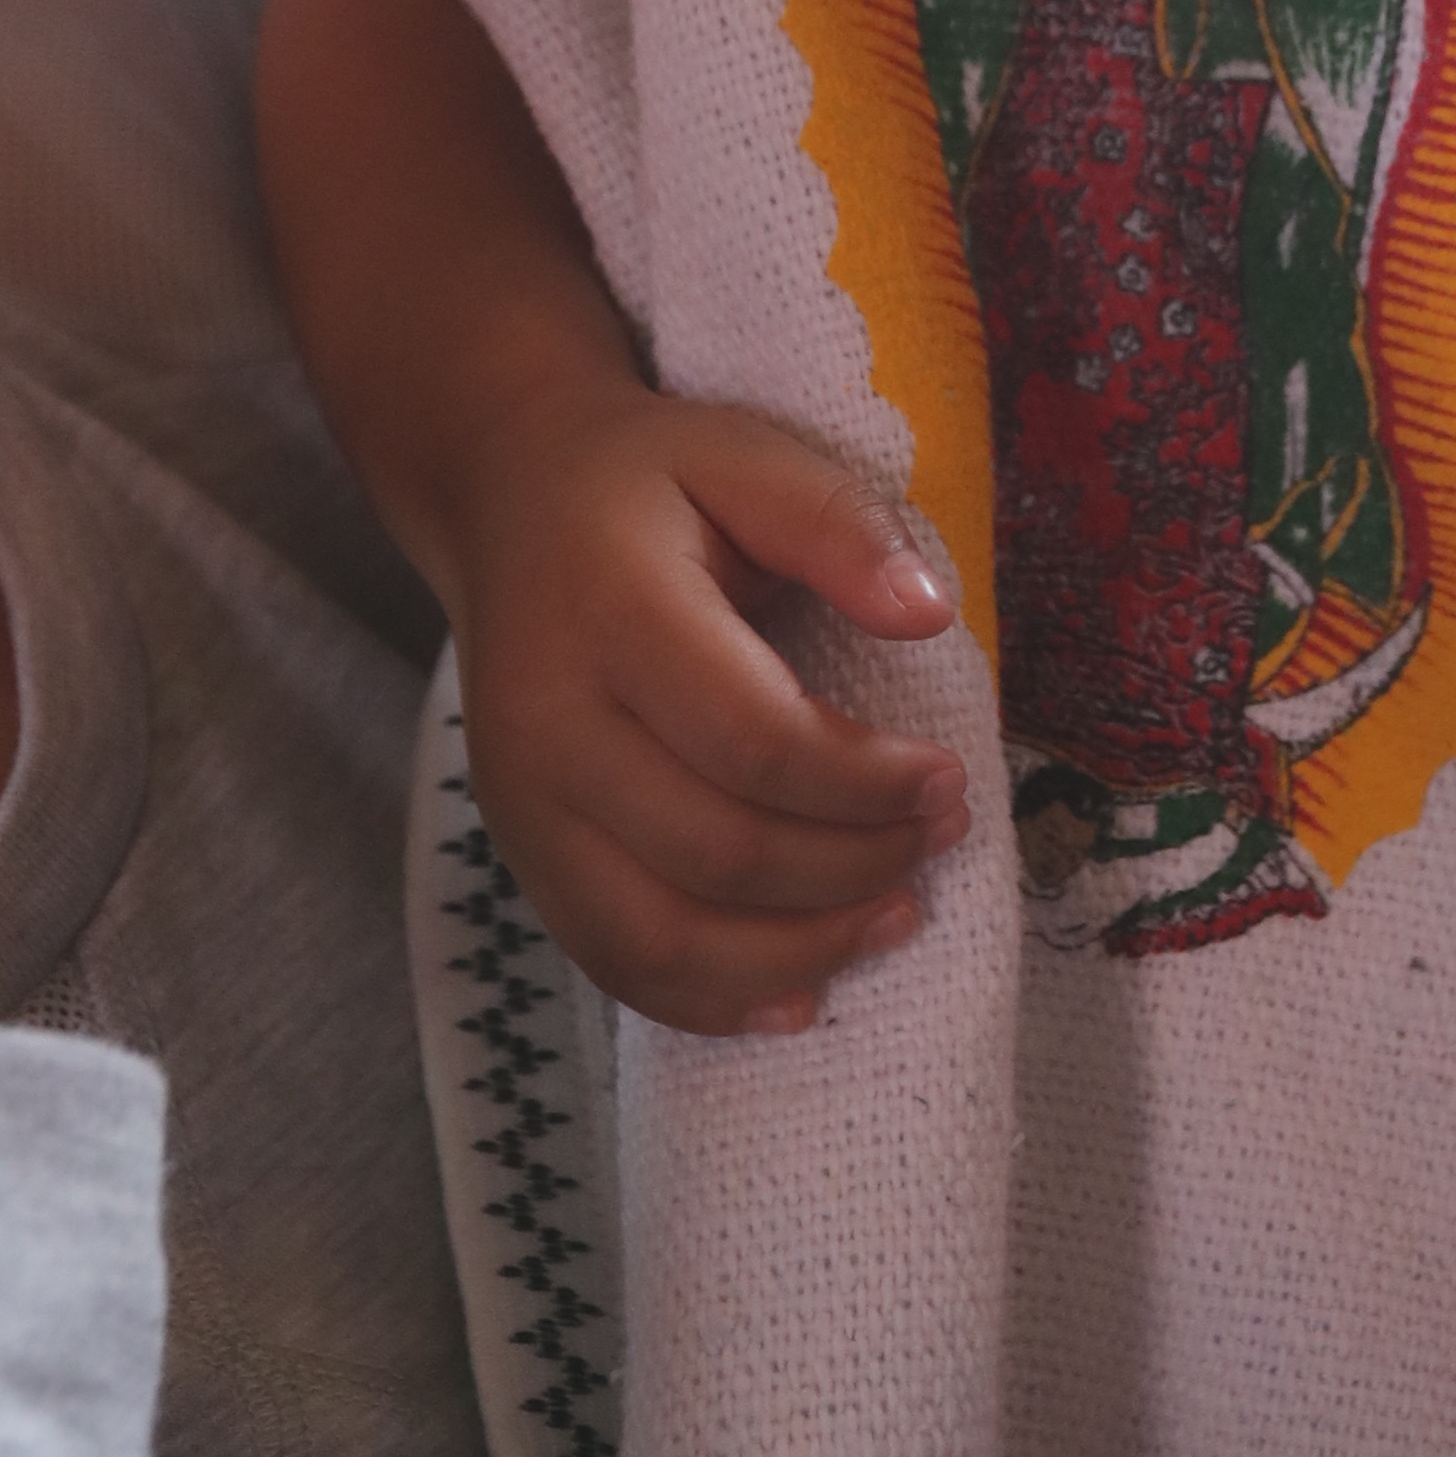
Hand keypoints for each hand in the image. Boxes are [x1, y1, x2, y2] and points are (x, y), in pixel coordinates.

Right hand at [435, 378, 973, 1038]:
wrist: (504, 503)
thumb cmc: (648, 482)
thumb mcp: (748, 456)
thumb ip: (839, 526)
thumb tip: (929, 615)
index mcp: (609, 614)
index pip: (753, 740)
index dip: (866, 784)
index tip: (951, 779)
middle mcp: (548, 726)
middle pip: (715, 850)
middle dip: (851, 868)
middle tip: (940, 841)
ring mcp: (521, 806)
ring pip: (658, 935)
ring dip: (793, 953)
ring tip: (892, 920)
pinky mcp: (521, 854)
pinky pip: (612, 960)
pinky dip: (708, 999)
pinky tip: (798, 994)